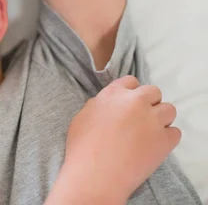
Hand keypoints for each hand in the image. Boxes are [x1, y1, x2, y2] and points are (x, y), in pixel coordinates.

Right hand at [56, 76, 180, 203]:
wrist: (95, 175)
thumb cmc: (82, 148)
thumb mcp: (81, 118)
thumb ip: (98, 106)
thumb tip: (106, 106)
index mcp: (113, 94)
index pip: (131, 81)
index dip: (131, 92)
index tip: (129, 104)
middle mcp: (135, 102)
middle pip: (154, 92)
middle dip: (149, 103)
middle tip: (140, 119)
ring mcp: (152, 120)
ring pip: (169, 110)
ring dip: (161, 119)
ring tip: (149, 133)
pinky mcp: (164, 141)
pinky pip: (175, 133)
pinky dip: (167, 138)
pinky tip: (154, 146)